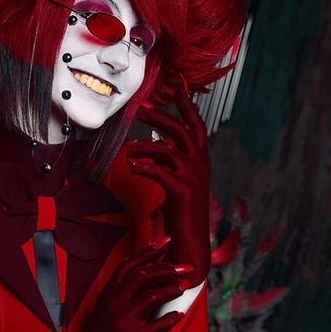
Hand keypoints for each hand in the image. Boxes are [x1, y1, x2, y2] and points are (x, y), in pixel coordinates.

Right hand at [62, 242, 187, 331]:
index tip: (166, 241)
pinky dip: (171, 318)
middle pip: (145, 275)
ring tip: (182, 287)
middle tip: (185, 267)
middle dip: (168, 268)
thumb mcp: (106, 306)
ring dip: (172, 290)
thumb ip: (122, 291)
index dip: (149, 250)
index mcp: (108, 291)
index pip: (130, 264)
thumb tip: (149, 275)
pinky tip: (179, 315)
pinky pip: (158, 324)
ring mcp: (123, 318)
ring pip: (153, 296)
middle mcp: (114, 301)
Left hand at [126, 86, 210, 285]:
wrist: (192, 243)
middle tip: (138, 108)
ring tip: (128, 151)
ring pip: (166, 149)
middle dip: (159, 115)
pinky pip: (159, 171)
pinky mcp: (181, 190)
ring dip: (144, 146)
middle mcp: (200, 165)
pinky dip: (144, 166)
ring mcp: (192, 177)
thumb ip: (173, 165)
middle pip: (180, 130)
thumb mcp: (181, 184)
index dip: (187, 106)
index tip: (178, 87)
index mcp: (202, 161)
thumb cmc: (183, 215)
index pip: (196, 126)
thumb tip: (155, 148)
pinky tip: (133, 167)